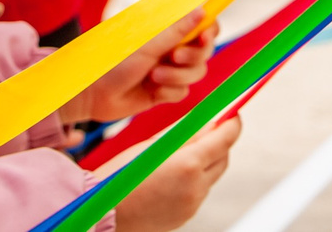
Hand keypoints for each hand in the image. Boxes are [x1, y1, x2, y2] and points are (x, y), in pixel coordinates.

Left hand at [69, 10, 219, 124]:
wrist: (92, 94)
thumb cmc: (115, 61)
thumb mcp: (148, 44)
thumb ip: (178, 30)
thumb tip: (203, 8)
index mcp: (170, 31)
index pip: (204, 26)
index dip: (210, 31)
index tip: (203, 37)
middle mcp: (174, 48)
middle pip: (205, 51)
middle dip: (192, 57)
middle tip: (174, 57)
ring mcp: (171, 70)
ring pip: (196, 73)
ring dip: (178, 76)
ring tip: (154, 76)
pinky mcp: (165, 91)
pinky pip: (183, 92)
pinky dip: (169, 91)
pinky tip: (152, 90)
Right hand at [112, 115, 241, 231]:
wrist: (99, 214)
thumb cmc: (118, 175)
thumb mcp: (152, 145)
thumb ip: (185, 131)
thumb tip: (208, 119)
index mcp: (189, 165)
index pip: (226, 138)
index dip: (232, 123)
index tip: (232, 113)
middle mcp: (196, 187)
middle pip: (223, 158)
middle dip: (219, 142)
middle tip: (207, 130)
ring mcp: (192, 205)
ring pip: (212, 176)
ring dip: (206, 162)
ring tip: (180, 154)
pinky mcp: (185, 217)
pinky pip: (198, 192)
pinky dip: (193, 180)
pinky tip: (171, 176)